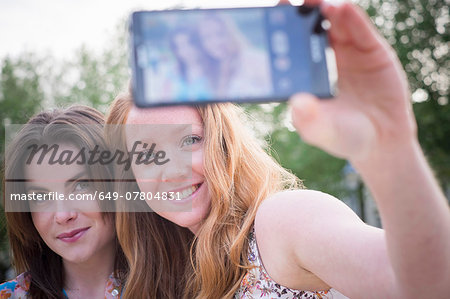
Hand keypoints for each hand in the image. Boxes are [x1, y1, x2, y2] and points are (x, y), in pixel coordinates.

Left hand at [289, 1, 415, 162]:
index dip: (277, 35)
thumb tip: (297, 104)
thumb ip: (309, 120)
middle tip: (285, 4)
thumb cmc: (343, 137)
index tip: (266, 22)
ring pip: (332, 23)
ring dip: (322, 9)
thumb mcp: (323, 131)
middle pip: (306, 30)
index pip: (287, 50)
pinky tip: (341, 9)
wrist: (382, 140)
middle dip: (297, 14)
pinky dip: (351, 17)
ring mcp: (346, 52)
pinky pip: (359, 28)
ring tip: (315, 3)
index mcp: (303, 75)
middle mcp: (321, 59)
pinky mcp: (370, 49)